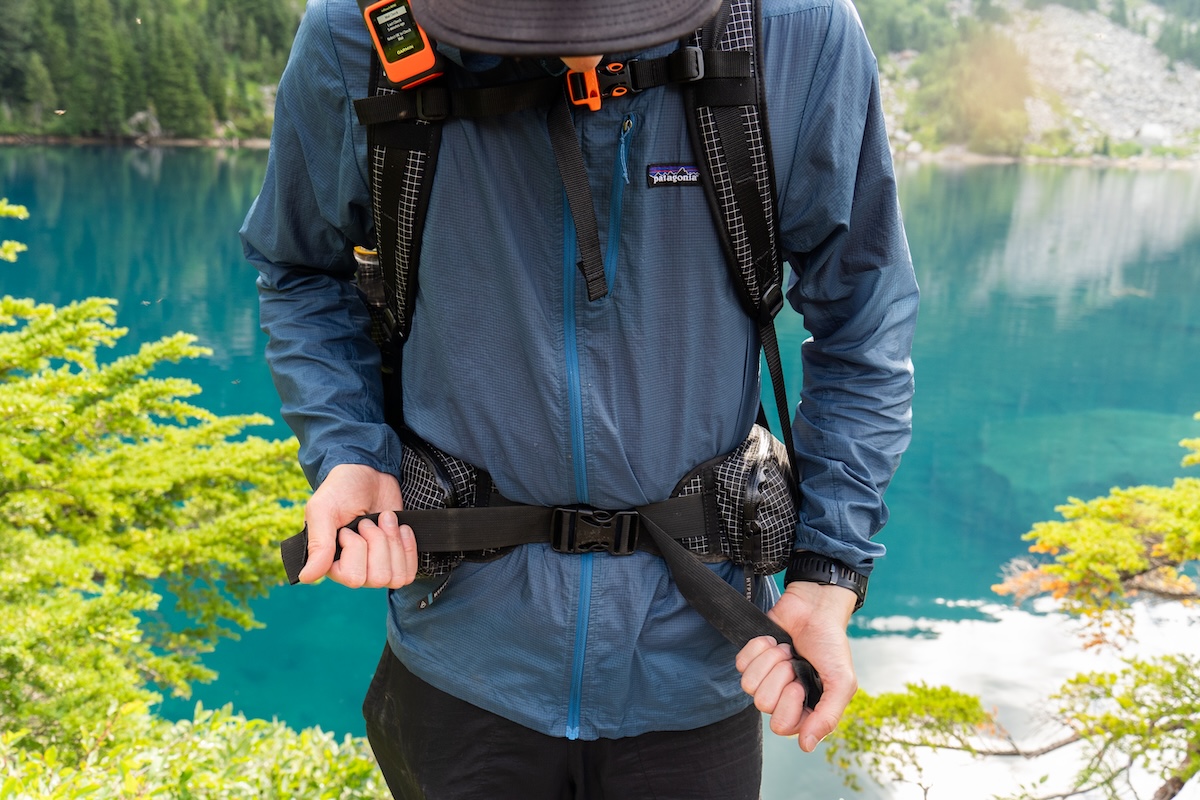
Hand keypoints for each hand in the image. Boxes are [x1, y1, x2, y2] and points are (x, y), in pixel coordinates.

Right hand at [299, 463, 416, 588]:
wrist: (369, 473)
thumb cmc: (341, 489)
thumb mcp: (323, 510)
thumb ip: (317, 544)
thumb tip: (307, 577)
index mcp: (331, 563)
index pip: (354, 577)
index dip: (357, 548)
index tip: (349, 528)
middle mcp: (355, 570)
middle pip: (379, 577)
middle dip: (378, 541)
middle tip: (367, 522)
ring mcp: (377, 567)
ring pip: (396, 577)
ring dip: (393, 543)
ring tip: (383, 522)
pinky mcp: (397, 560)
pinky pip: (409, 573)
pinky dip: (408, 547)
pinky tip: (399, 528)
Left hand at [735, 581, 857, 751]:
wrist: (815, 607)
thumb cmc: (831, 644)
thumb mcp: (841, 681)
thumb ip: (827, 717)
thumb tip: (807, 746)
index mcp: (805, 709)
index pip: (782, 726)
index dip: (789, 702)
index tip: (801, 682)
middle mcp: (783, 698)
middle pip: (763, 704)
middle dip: (780, 676)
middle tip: (795, 661)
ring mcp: (765, 679)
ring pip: (748, 685)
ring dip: (770, 660)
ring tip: (787, 649)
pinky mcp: (751, 659)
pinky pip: (740, 663)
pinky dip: (759, 647)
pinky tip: (774, 641)